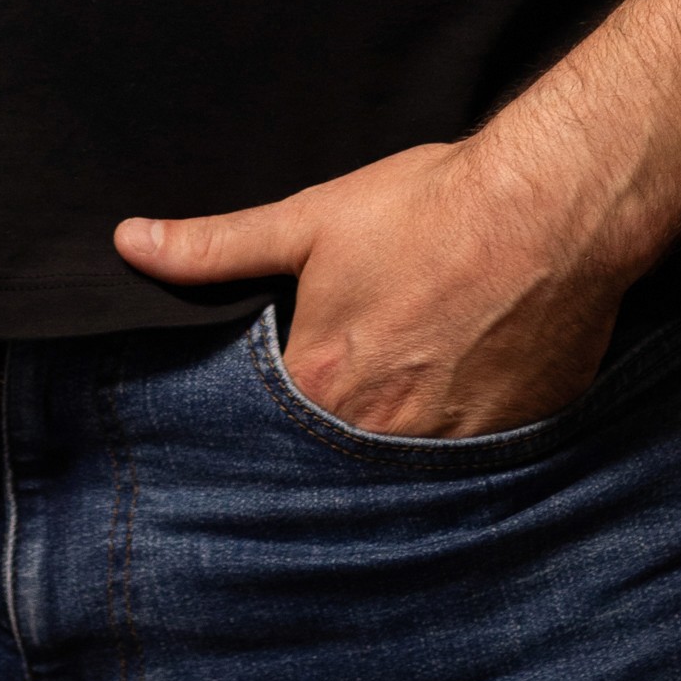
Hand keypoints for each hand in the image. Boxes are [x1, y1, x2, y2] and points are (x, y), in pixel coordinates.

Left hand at [114, 136, 627, 438]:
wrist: (551, 207)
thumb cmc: (429, 208)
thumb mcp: (311, 221)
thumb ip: (215, 247)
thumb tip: (129, 243)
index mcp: (321, 389)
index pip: (270, 438)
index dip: (268, 424)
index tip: (271, 417)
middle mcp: (383, 437)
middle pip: (338, 463)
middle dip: (334, 443)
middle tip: (354, 397)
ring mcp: (454, 451)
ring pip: (407, 473)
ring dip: (398, 446)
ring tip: (408, 400)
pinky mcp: (514, 443)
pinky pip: (473, 466)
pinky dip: (461, 441)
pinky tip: (465, 398)